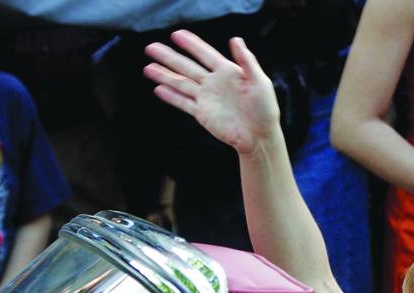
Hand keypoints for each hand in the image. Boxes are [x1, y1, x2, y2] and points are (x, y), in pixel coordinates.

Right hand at [143, 30, 280, 155]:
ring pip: (181, 84)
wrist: (259, 136)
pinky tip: (159, 89)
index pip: (205, 54)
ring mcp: (206, 98)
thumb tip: (236, 40)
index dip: (191, 45)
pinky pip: (184, 103)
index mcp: (227, 72)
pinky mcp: (202, 113)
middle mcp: (214, 83)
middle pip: (187, 67)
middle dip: (169, 57)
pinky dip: (171, 96)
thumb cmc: (265, 110)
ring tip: (148, 67)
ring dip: (164, 75)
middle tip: (151, 47)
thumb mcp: (260, 82)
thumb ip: (247, 61)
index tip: (176, 35)